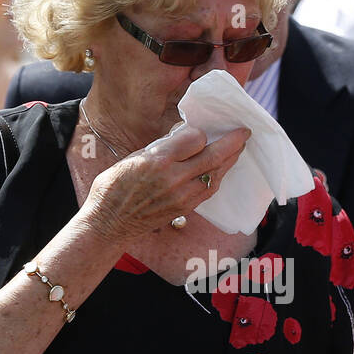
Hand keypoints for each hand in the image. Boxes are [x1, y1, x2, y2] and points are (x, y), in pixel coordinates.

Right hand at [82, 123, 249, 242]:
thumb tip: (183, 137)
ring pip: (216, 174)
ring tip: (237, 149)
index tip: (198, 130)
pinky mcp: (184, 209)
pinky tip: (220, 170)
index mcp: (157, 159)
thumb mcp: (133, 157)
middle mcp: (173, 178)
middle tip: (244, 132)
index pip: (195, 138)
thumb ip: (161, 148)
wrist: (109, 223)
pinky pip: (209, 190)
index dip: (200, 132)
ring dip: (229, 160)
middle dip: (233, 142)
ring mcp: (181, 196)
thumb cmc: (114, 187)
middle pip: (213, 156)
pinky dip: (217, 177)